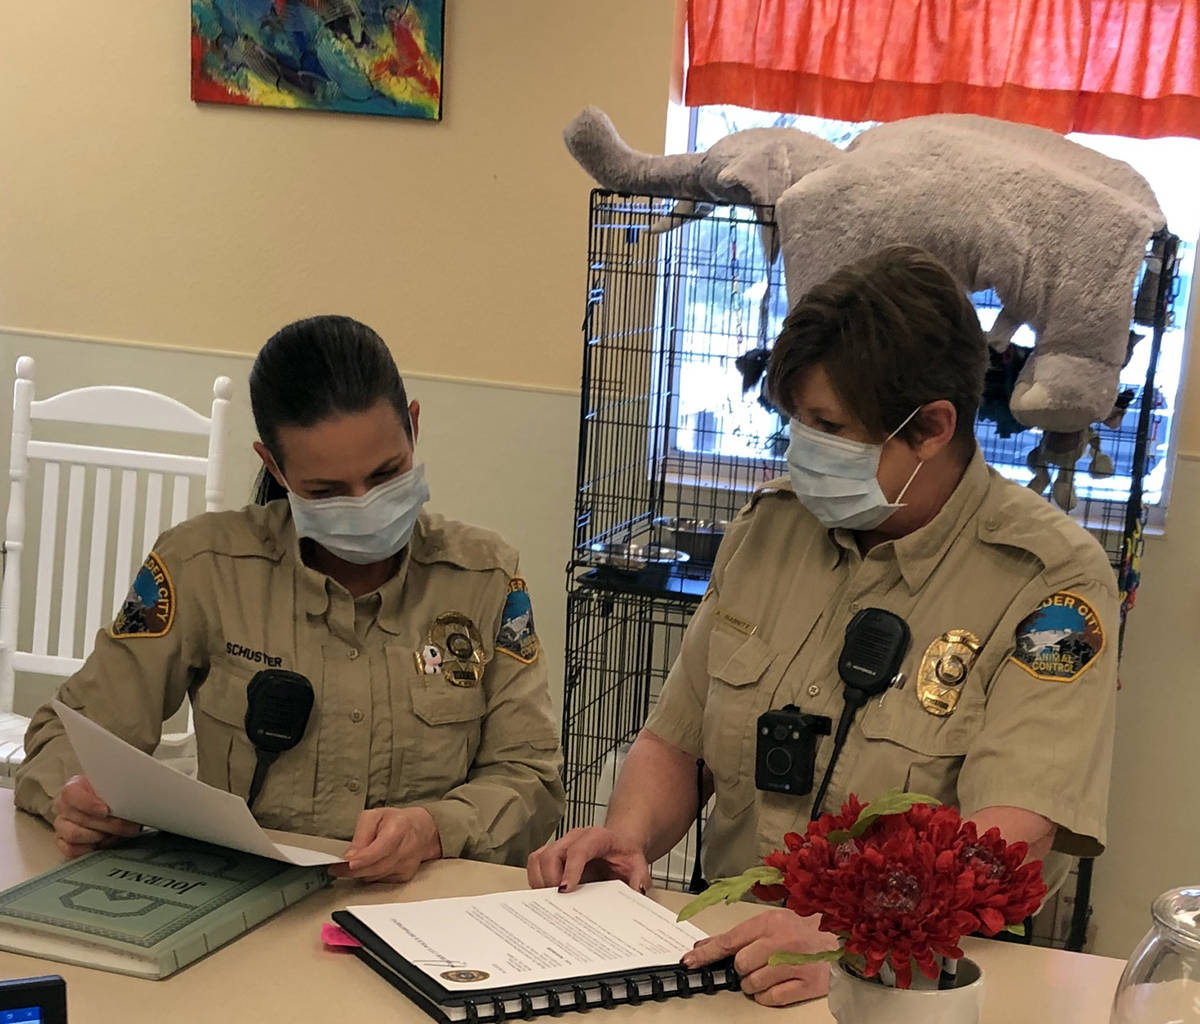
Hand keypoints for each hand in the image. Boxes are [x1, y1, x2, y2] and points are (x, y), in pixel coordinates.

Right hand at [52, 775, 140, 858]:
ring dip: (100, 836)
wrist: (113, 807)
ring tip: (117, 834)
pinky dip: (91, 848)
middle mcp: (64, 807)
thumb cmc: (113, 796)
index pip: (71, 794)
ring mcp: (62, 826)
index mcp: (73, 788)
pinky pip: (71, 850)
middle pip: (80, 818)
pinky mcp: (64, 843)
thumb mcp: (115, 788)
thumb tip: (128, 799)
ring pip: (74, 835)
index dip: (88, 804)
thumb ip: (116, 791)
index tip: (106, 811)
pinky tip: (104, 843)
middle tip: (128, 826)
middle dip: (108, 824)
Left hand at [330, 807, 441, 882]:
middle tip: (338, 869)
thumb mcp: (374, 817)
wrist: (421, 830)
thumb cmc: (396, 821)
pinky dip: (371, 875)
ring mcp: (407, 865)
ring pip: (376, 876)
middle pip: (376, 866)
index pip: (381, 848)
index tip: (348, 863)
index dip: (364, 858)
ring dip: (361, 873)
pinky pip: (381, 881)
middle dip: (354, 870)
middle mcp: (406, 848)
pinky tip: (369, 866)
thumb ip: (361, 834)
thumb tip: (350, 855)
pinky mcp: (405, 876)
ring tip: (351, 865)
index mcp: (399, 828)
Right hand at [526, 826, 649, 892]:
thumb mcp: (638, 865)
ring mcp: (561, 845)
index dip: (570, 870)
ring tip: (550, 902)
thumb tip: (636, 891)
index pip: (578, 850)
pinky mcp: (551, 854)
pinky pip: (535, 864)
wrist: (619, 844)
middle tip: (558, 903)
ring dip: (540, 881)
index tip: (565, 890)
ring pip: (538, 858)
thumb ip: (639, 877)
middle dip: (550, 880)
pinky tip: (546, 896)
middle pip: (551, 854)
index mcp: (596, 837)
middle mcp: (574, 838)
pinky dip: (536, 881)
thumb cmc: (624, 854)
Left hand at [681, 908, 834, 1006]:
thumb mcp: (772, 923)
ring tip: (768, 973)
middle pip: (741, 964)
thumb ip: (740, 935)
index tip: (690, 961)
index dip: (708, 953)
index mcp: (771, 921)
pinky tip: (776, 985)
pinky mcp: (807, 984)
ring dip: (753, 984)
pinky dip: (767, 996)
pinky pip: (771, 999)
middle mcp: (782, 941)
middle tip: (754, 963)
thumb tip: (705, 947)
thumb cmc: (804, 930)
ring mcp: (795, 964)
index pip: (730, 940)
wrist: (841, 941)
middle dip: (742, 969)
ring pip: (753, 984)